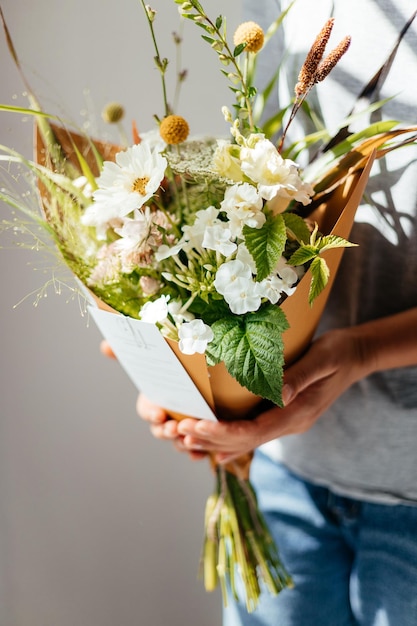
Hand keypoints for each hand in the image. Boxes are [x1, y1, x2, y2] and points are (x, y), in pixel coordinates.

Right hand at [100, 340, 205, 458]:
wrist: (199, 385)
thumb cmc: (171, 375)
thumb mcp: (154, 362)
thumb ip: (129, 356)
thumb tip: (104, 345)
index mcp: (153, 405)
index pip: (148, 411)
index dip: (151, 413)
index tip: (159, 413)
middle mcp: (165, 421)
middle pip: (162, 431)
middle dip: (166, 430)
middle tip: (174, 427)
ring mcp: (181, 432)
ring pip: (178, 442)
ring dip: (181, 443)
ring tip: (188, 439)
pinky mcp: (198, 438)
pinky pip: (195, 450)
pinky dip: (196, 454)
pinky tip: (200, 455)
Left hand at [175, 325, 370, 463]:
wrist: (355, 357)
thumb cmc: (338, 353)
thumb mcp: (323, 359)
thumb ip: (300, 376)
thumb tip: (278, 394)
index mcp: (298, 413)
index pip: (254, 431)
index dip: (223, 431)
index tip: (197, 426)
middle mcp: (291, 423)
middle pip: (245, 441)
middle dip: (211, 438)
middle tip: (180, 432)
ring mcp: (287, 422)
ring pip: (247, 440)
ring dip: (216, 441)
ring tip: (186, 439)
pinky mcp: (283, 415)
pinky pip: (254, 433)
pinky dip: (232, 441)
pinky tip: (214, 448)